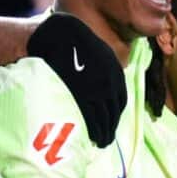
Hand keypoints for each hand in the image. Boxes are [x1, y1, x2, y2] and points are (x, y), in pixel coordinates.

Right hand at [27, 13, 125, 147]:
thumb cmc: (69, 39)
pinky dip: (93, 130)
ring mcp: (96, 88)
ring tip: (101, 142)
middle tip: (107, 139)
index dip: (116, 113)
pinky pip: (91, 117)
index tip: (112, 122)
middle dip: (112, 126)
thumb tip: (101, 83)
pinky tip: (92, 137)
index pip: (120, 98)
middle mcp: (110, 80)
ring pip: (105, 116)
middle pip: (114, 110)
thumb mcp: (93, 49)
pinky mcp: (82, 94)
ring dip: (104, 132)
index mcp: (114, 69)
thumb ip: (101, 67)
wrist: (56, 34)